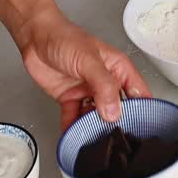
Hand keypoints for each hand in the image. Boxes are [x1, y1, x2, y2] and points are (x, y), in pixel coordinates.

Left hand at [15, 10, 151, 130]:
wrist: (35, 37)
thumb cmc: (65, 37)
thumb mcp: (89, 61)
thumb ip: (104, 86)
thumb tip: (113, 111)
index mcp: (118, 68)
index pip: (138, 92)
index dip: (142, 110)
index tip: (140, 127)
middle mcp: (105, 81)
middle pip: (118, 108)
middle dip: (116, 123)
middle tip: (114, 139)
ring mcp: (88, 91)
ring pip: (96, 116)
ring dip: (94, 128)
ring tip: (93, 140)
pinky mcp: (70, 98)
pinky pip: (74, 118)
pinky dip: (73, 128)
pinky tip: (73, 136)